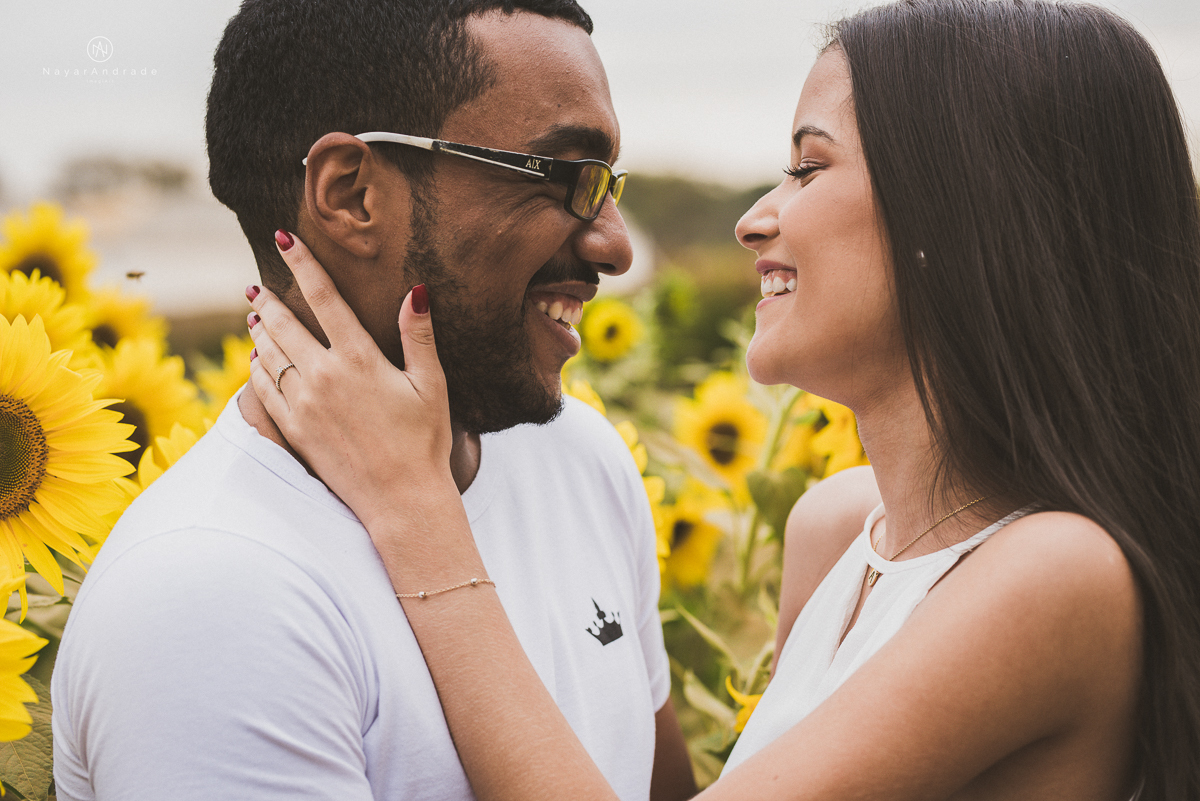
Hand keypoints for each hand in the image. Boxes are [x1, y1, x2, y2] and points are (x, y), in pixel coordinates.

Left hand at [246, 231, 453, 531]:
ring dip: (259, 331)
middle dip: (268, 299)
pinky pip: (261, 390)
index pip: (324, 298)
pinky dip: (255, 369)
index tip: (285, 240)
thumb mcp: (431, 385)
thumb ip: (418, 337)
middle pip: (284, 323)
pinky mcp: (292, 430)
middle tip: (256, 285)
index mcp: (359, 358)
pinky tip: (257, 362)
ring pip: (267, 354)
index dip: (303, 265)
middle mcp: (323, 376)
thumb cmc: (423, 442)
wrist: (400, 499)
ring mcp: (302, 404)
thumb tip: (416, 293)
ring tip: (254, 316)